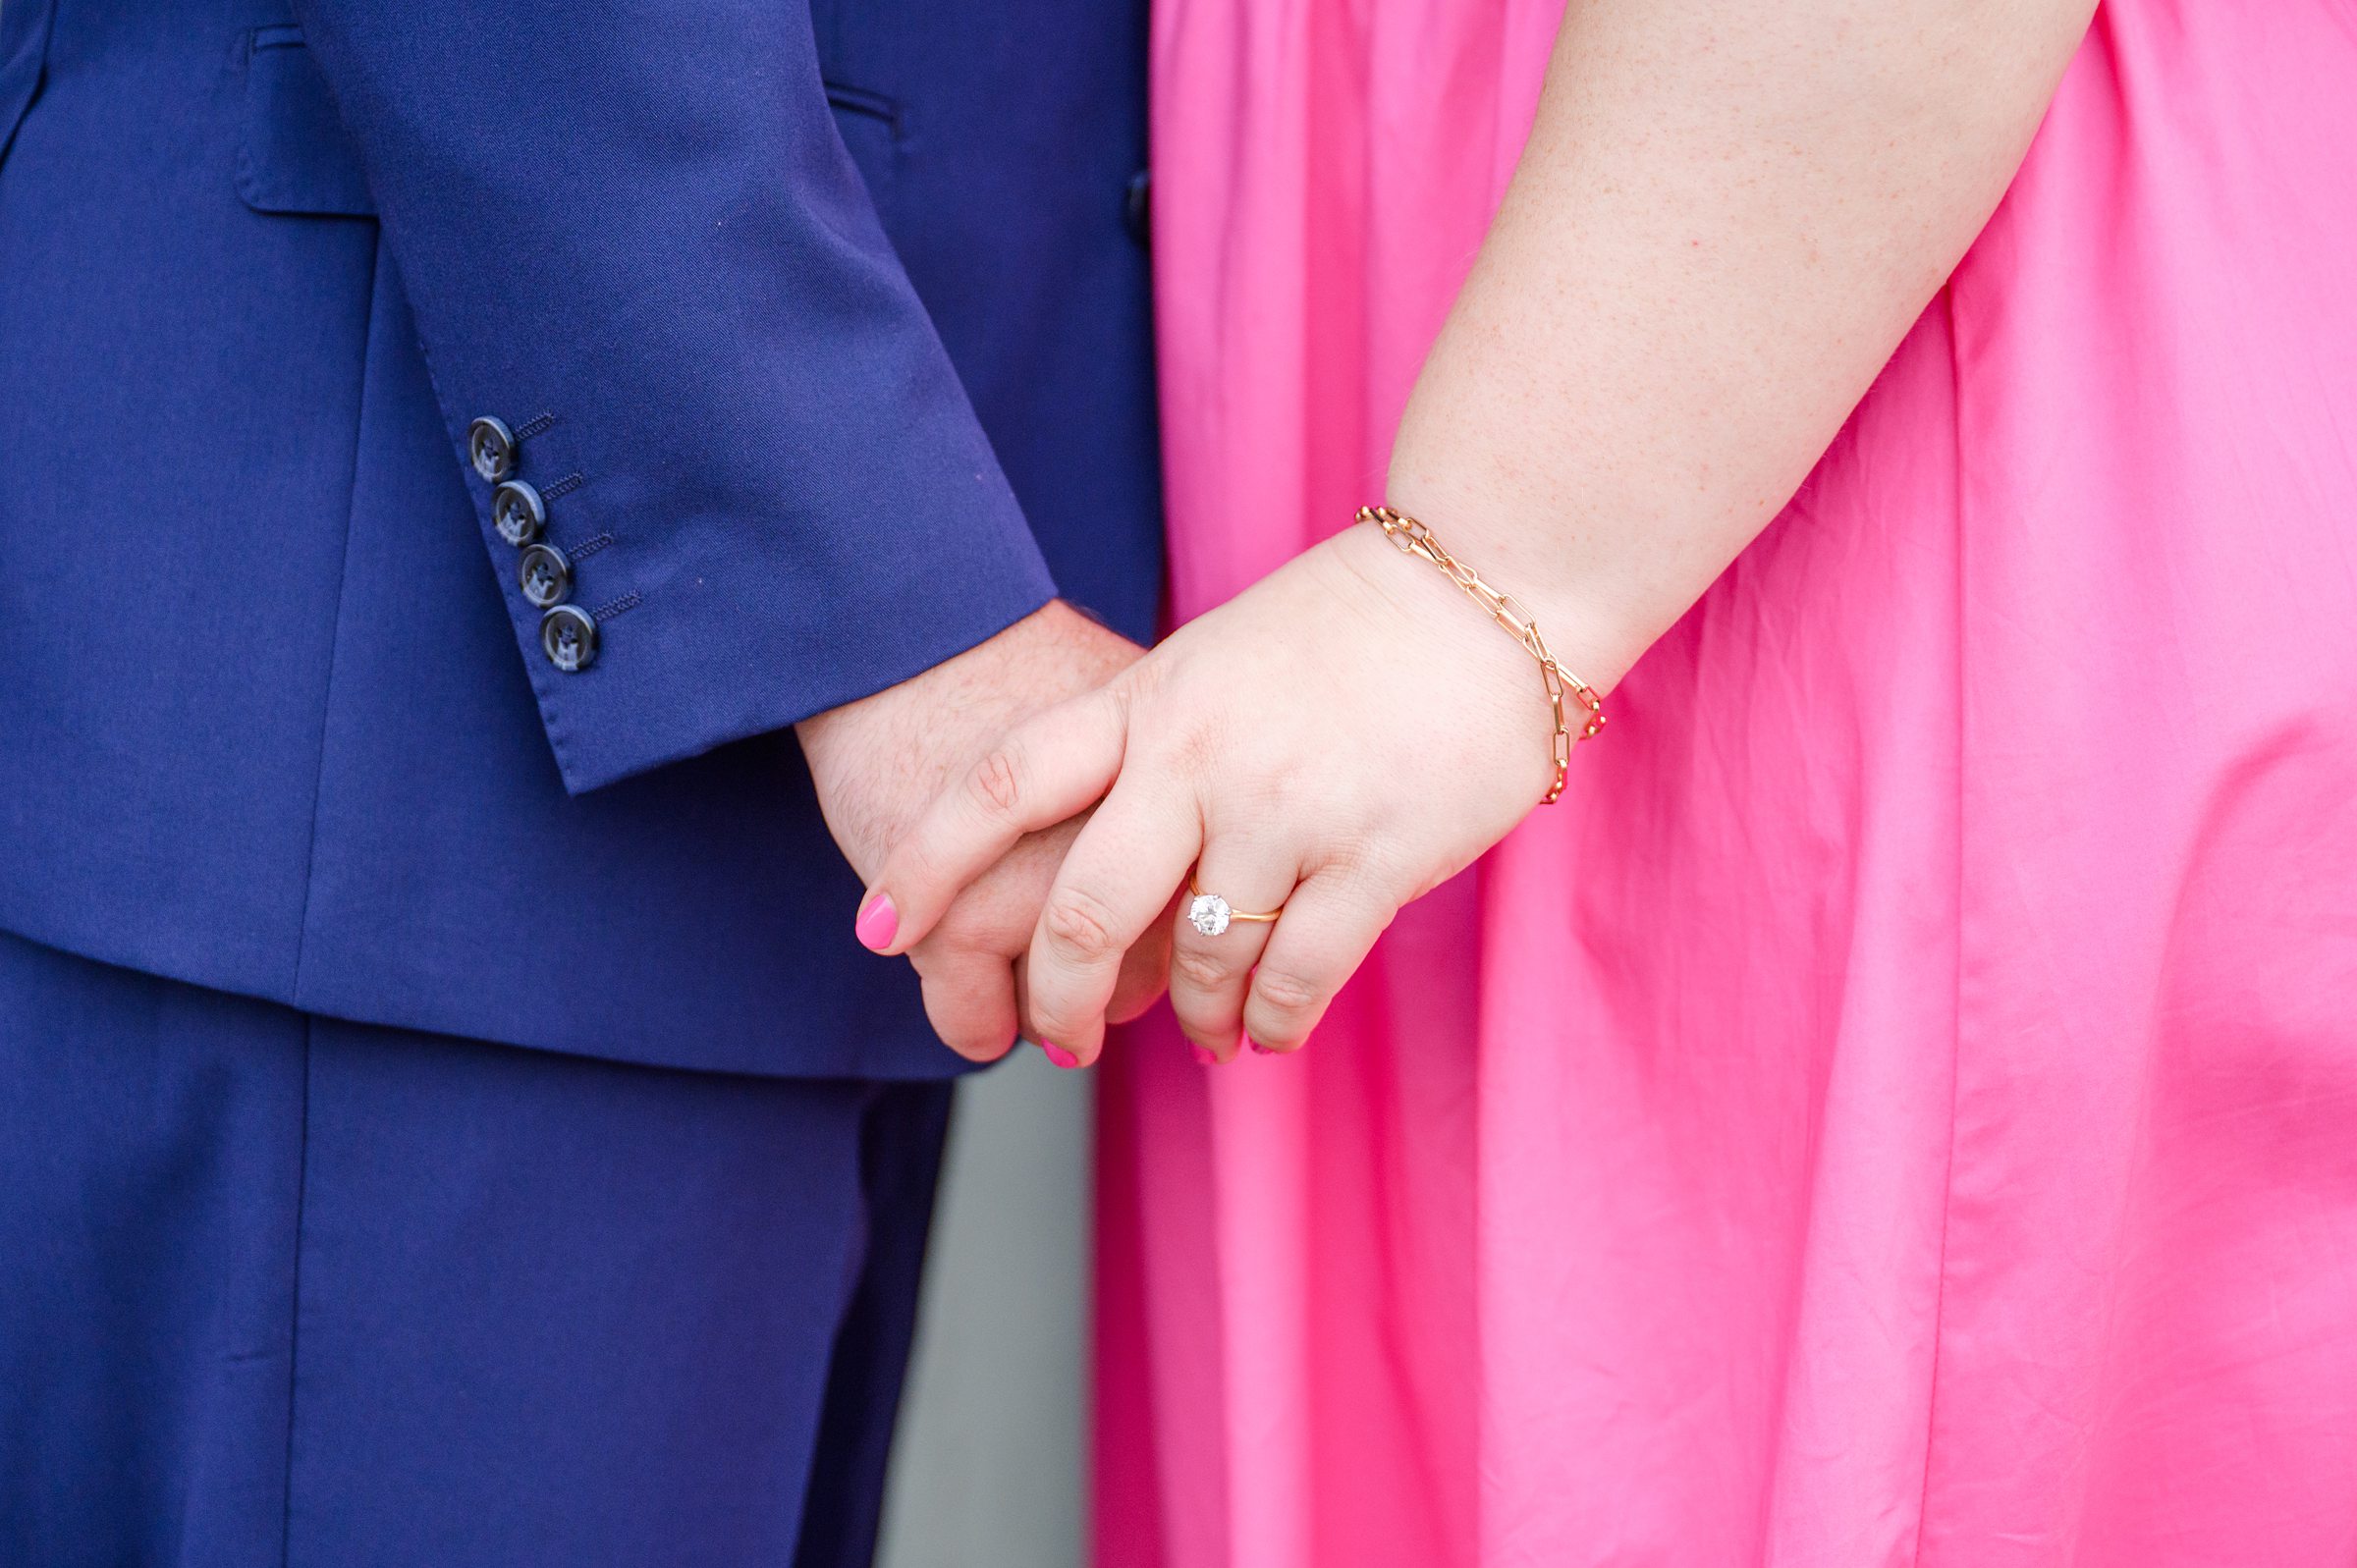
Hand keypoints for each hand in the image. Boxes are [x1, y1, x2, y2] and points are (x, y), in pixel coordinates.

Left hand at [860, 522, 1580, 1065]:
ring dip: (1194, 1020)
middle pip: (1085, 911)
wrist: (1491, 584)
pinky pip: (1298, 978)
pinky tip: (1268, 1032)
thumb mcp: (1214, 660)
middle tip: (1058, 1041)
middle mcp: (1199, 759)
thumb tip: (1096, 840)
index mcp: (1148, 701)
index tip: (879, 929)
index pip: (1001, 785)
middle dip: (1058, 998)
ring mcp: (1287, 809)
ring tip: (1204, 1037)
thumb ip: (1151, 742)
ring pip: (1201, 962)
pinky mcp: (1376, 855)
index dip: (926, 862)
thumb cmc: (1351, 624)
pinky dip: (1272, 1025)